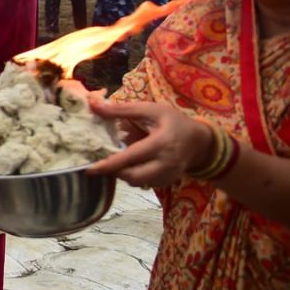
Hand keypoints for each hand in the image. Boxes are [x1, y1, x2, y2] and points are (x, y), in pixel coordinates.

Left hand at [87, 98, 214, 187]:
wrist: (199, 140)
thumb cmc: (172, 121)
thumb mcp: (149, 110)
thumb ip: (120, 110)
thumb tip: (93, 105)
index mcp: (161, 143)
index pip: (131, 158)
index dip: (109, 164)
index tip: (90, 168)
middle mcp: (166, 163)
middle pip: (134, 177)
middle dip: (115, 172)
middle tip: (100, 164)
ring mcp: (168, 175)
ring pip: (138, 182)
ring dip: (123, 175)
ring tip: (115, 162)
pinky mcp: (167, 181)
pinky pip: (146, 184)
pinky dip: (134, 177)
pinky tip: (130, 166)